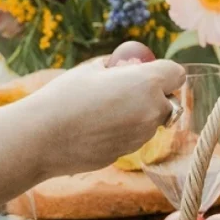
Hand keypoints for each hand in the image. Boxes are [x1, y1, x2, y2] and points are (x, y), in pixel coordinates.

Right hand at [24, 60, 185, 175]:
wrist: (42, 137)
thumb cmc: (65, 96)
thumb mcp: (92, 68)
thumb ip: (118, 67)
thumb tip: (128, 67)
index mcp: (147, 82)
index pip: (177, 74)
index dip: (165, 72)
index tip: (149, 73)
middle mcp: (152, 110)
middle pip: (169, 101)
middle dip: (155, 96)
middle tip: (126, 92)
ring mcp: (143, 135)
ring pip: (152, 121)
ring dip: (139, 115)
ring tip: (104, 110)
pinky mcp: (130, 152)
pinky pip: (135, 137)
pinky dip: (125, 131)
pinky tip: (98, 128)